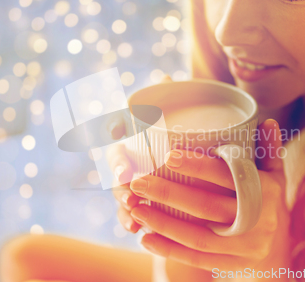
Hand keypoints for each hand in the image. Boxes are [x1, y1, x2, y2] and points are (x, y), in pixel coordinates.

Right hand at [110, 75, 172, 233]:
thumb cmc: (178, 137)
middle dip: (119, 178)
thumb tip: (164, 77)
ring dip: (122, 204)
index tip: (116, 142)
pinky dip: (128, 219)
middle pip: (117, 168)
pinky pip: (129, 213)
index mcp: (134, 138)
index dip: (114, 138)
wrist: (189, 169)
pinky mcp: (140, 203)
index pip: (118, 135)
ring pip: (121, 193)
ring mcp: (132, 183)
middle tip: (127, 184)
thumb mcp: (178, 120)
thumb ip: (169, 99)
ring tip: (132, 215)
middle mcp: (129, 160)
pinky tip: (133, 228)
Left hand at [128, 120, 289, 272]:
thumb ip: (269, 149)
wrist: (278, 248)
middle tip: (138, 181)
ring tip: (136, 208)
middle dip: (168, 193)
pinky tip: (146, 239)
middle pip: (207, 206)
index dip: (199, 166)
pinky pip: (197, 259)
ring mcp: (246, 247)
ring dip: (163, 223)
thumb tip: (267, 121)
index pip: (229, 176)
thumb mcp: (274, 176)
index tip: (168, 156)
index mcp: (267, 192)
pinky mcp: (234, 266)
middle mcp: (258, 221)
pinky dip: (170, 250)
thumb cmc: (267, 201)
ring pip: (198, 236)